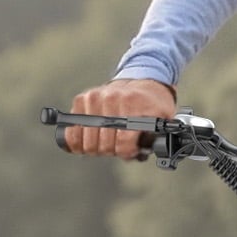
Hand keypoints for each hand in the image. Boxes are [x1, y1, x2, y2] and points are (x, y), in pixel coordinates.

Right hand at [62, 78, 177, 158]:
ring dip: (96, 148)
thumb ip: (157, 138)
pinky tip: (89, 140)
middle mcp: (113, 99)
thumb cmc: (151, 103)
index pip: (123, 142)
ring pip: (87, 141)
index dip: (126, 153)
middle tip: (117, 147)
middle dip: (112, 151)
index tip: (129, 152)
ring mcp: (95, 98)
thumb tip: (140, 155)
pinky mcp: (82, 100)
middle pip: (104, 145)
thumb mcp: (164, 118)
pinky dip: (78, 140)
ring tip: (105, 143)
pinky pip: (73, 131)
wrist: (141, 81)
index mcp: (134, 105)